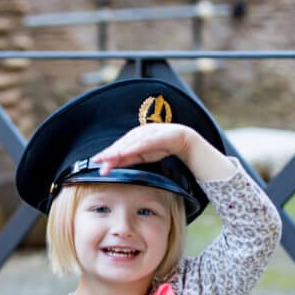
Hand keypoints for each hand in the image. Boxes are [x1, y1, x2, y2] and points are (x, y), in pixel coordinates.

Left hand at [92, 122, 233, 181]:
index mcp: (142, 136)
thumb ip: (134, 158)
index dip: (110, 152)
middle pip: (127, 141)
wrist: (198, 148)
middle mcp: (149, 131)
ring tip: (111, 157)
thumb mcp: (150, 157)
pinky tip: (129, 151)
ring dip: (122, 148)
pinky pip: (152, 140)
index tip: (96, 161)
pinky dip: (140, 145)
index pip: (124, 145)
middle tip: (98, 160)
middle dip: (112, 151)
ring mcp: (160, 131)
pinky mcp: (171, 134)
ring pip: (137, 140)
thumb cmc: (172, 152)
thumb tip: (115, 163)